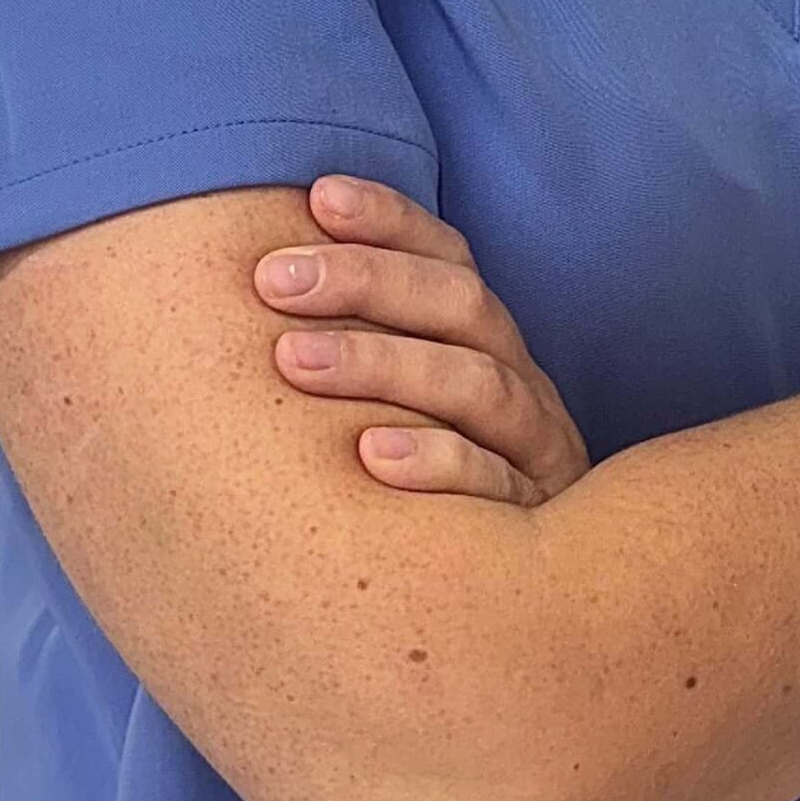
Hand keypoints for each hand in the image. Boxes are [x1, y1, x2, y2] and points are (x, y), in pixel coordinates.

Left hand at [252, 175, 592, 505]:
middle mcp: (520, 380)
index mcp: (487, 342)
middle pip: (458, 305)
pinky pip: (494, 485)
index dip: (389, 219)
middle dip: (365, 279)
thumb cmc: (436, 485)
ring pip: (476, 383)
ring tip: (293, 361)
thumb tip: (259, 279)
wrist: (532, 606)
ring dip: (383, 362)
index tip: (317, 194)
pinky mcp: (540, 523)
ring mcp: (536, 450)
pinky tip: (368, 455)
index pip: (447, 256)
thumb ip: (362, 344)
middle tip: (273, 278)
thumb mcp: (412, 406)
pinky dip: (435, 463)